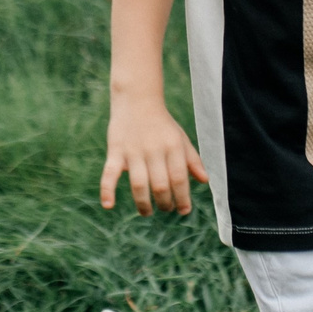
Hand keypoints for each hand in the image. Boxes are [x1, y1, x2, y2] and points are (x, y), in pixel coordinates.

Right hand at [101, 101, 210, 216]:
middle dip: (164, 203)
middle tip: (165, 208)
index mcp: (173, 147)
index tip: (183, 210)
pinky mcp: (115, 151)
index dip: (183, 198)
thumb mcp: (181, 138)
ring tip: (147, 212)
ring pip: (139, 184)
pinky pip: (109, 173)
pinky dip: (107, 190)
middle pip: (161, 185)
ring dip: (143, 204)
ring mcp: (133, 151)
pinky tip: (108, 205)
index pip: (180, 179)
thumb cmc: (162, 124)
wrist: (137, 99)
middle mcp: (154, 150)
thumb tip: (205, 181)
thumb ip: (193, 160)